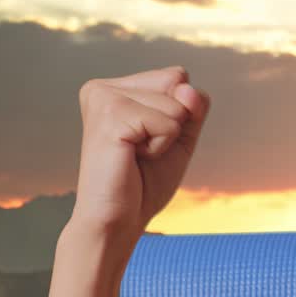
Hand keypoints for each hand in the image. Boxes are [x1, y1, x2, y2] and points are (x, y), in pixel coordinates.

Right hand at [69, 65, 210, 240]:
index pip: (177, 76)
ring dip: (167, 138)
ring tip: (135, 155)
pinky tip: (132, 158)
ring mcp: (103, 98)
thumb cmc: (144, 182)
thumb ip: (193, 106)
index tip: (149, 139)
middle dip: (175, 123)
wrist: (118, 220)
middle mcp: (102, 87)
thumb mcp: (181, 136)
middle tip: (142, 151)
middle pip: (178, 83)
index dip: (180, 113)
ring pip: (176, 104)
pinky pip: (168, 123)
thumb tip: (186, 88)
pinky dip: (161, 146)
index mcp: (115, 87)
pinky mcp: (109, 115)